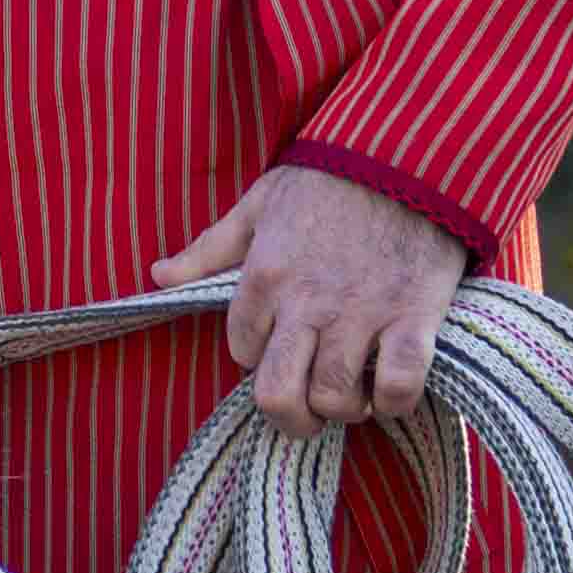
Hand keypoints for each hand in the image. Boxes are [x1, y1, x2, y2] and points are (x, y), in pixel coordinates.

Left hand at [152, 163, 469, 436]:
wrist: (408, 153)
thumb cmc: (329, 179)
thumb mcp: (258, 204)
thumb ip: (209, 249)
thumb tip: (158, 276)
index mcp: (263, 277)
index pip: (243, 353)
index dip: (262, 359)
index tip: (285, 348)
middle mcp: (306, 302)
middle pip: (278, 396)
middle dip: (292, 419)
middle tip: (309, 411)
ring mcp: (361, 312)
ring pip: (335, 398)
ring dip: (345, 408)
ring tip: (356, 392)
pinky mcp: (413, 316)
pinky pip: (398, 386)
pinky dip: (395, 401)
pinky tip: (391, 389)